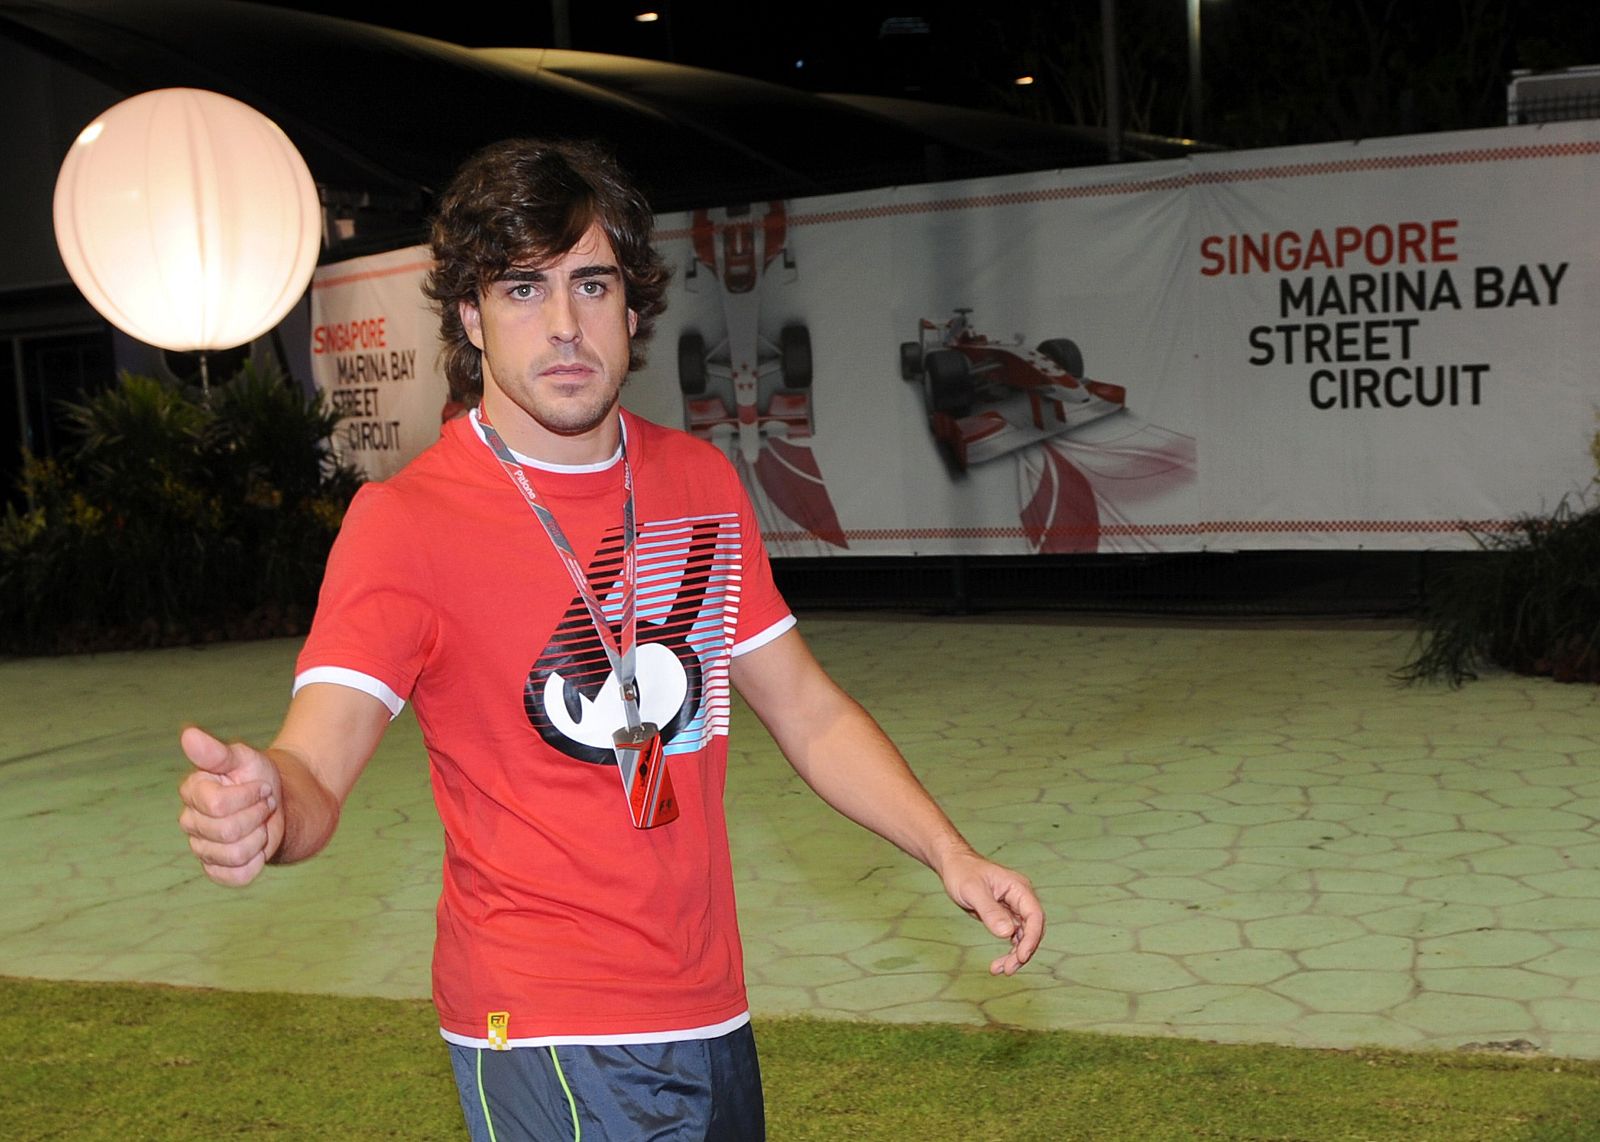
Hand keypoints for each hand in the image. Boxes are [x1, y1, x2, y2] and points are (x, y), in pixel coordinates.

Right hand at [177, 726, 282, 886]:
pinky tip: (257, 846)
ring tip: (259, 823)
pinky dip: (256, 862)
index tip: (261, 786)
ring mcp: (201, 848)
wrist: (275, 802)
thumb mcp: (243, 758)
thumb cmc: (256, 776)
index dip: (249, 796)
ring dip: (259, 837)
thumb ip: (216, 752)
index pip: (218, 805)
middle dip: (257, 815)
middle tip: (263, 804)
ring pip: (234, 855)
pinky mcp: (217, 869)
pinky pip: (237, 876)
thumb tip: (188, 735)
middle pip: (227, 831)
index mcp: (192, 791)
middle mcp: (190, 821)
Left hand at [939, 850, 1044, 975]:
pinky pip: (1013, 936)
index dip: (1031, 938)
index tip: (1021, 956)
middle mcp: (1021, 898)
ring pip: (1023, 936)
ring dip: (1016, 955)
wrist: (953, 865)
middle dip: (1023, 951)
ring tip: (1000, 970)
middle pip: (1032, 929)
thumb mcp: (973, 891)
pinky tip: (999, 963)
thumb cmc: (962, 872)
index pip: (1035, 915)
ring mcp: (1014, 908)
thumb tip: (1007, 934)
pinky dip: (1009, 951)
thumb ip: (990, 911)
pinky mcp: (1006, 916)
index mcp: (1019, 888)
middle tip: (1008, 969)